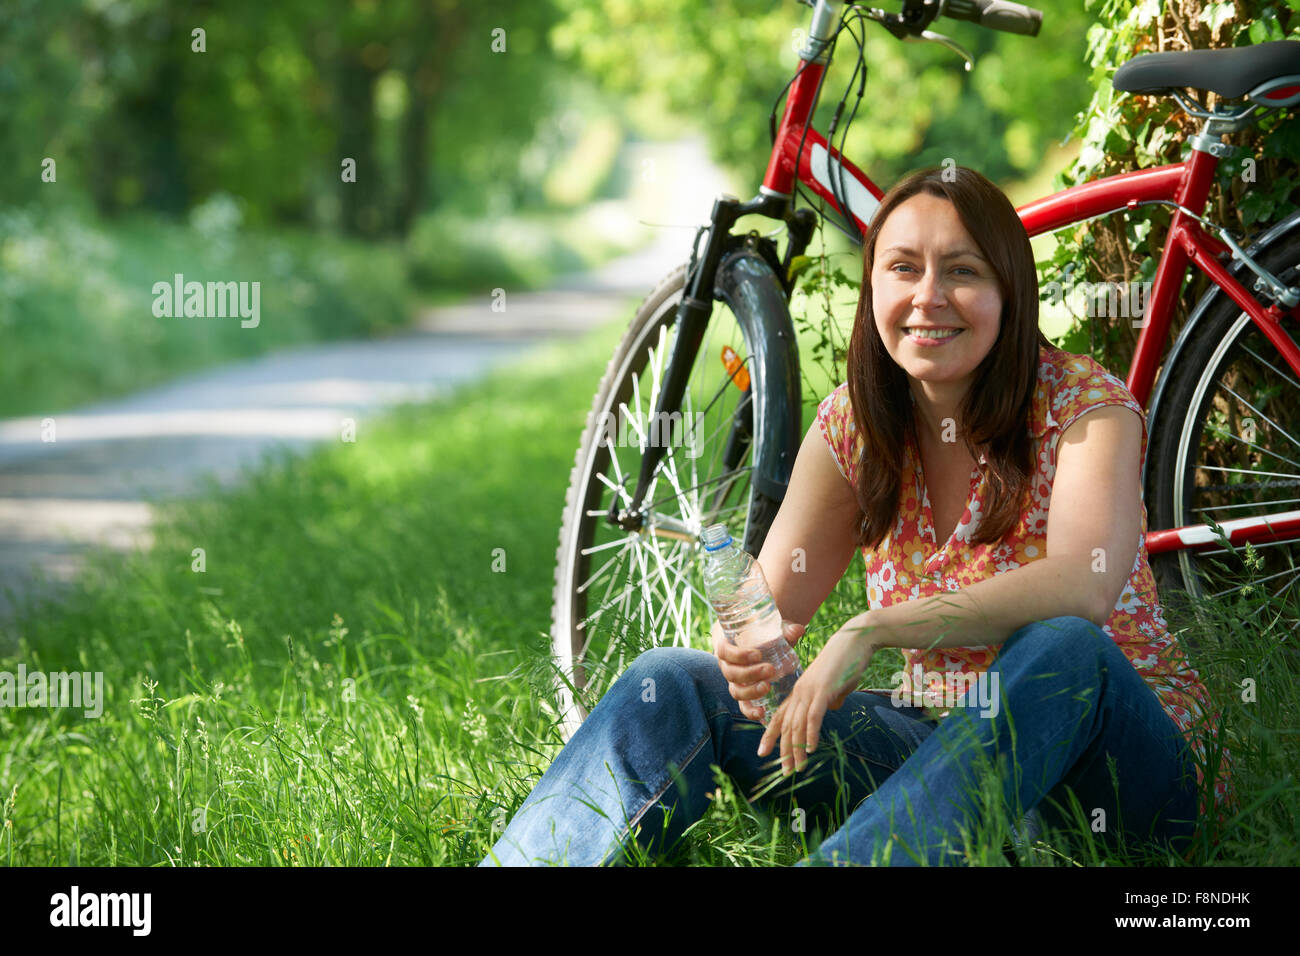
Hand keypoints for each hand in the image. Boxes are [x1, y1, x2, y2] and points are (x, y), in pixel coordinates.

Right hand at [712, 619, 804, 722]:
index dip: (738, 655)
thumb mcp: (772, 628)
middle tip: (770, 670)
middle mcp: (726, 664)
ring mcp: (734, 681)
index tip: (757, 654)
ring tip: (767, 687)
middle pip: (730, 673)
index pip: (723, 651)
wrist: (760, 643)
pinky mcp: (744, 694)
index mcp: (726, 644)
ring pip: (735, 691)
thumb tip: (798, 630)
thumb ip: (785, 629)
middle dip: (749, 673)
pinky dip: (751, 712)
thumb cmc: (762, 632)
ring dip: (750, 691)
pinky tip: (763, 713)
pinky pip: (743, 706)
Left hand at [757, 618, 878, 774]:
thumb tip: (832, 708)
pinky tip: (811, 750)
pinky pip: (813, 717)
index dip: (770, 734)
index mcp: (799, 690)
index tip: (762, 753)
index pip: (779, 715)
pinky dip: (811, 734)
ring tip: (796, 768)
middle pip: (786, 725)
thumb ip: (830, 698)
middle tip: (784, 772)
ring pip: (797, 725)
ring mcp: (810, 690)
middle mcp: (799, 691)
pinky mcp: (823, 690)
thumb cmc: (847, 662)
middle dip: (783, 751)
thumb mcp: (836, 685)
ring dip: (796, 750)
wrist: (856, 640)